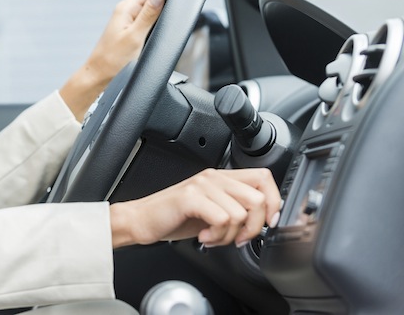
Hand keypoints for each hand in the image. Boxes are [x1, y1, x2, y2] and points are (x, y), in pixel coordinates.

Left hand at [60, 0, 164, 120]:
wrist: (99, 75)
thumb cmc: (113, 60)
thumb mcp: (135, 37)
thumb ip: (148, 15)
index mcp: (126, 8)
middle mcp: (126, 10)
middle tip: (179, 5)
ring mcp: (127, 19)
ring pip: (149, 6)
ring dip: (161, 8)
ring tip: (171, 16)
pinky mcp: (128, 29)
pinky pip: (144, 17)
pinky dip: (154, 19)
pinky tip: (159, 26)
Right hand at [109, 168, 281, 248]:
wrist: (142, 219)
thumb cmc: (175, 217)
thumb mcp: (212, 211)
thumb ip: (236, 208)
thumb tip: (265, 219)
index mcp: (222, 178)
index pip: (264, 178)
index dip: (274, 202)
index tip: (267, 223)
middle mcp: (214, 177)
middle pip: (258, 198)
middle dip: (253, 228)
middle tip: (237, 239)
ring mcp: (202, 185)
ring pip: (241, 213)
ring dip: (231, 235)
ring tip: (214, 238)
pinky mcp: (191, 197)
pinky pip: (222, 219)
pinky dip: (216, 236)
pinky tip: (204, 237)